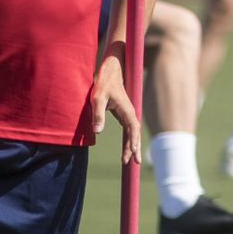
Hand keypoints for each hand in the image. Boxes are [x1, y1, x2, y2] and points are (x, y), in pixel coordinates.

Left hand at [93, 47, 140, 164]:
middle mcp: (130, 113)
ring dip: (133, 147)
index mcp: (126, 109)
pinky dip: (129, 140)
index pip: (133, 128)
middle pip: (135, 134)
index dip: (133, 141)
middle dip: (134, 149)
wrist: (111, 69)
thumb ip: (97, 114)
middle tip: (134, 164)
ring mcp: (127, 114)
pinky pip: (128, 130)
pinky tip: (128, 149)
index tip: (132, 152)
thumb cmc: (104, 82)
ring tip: (132, 162)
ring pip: (133, 133)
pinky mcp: (123, 114)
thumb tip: (97, 132)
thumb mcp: (97, 97)